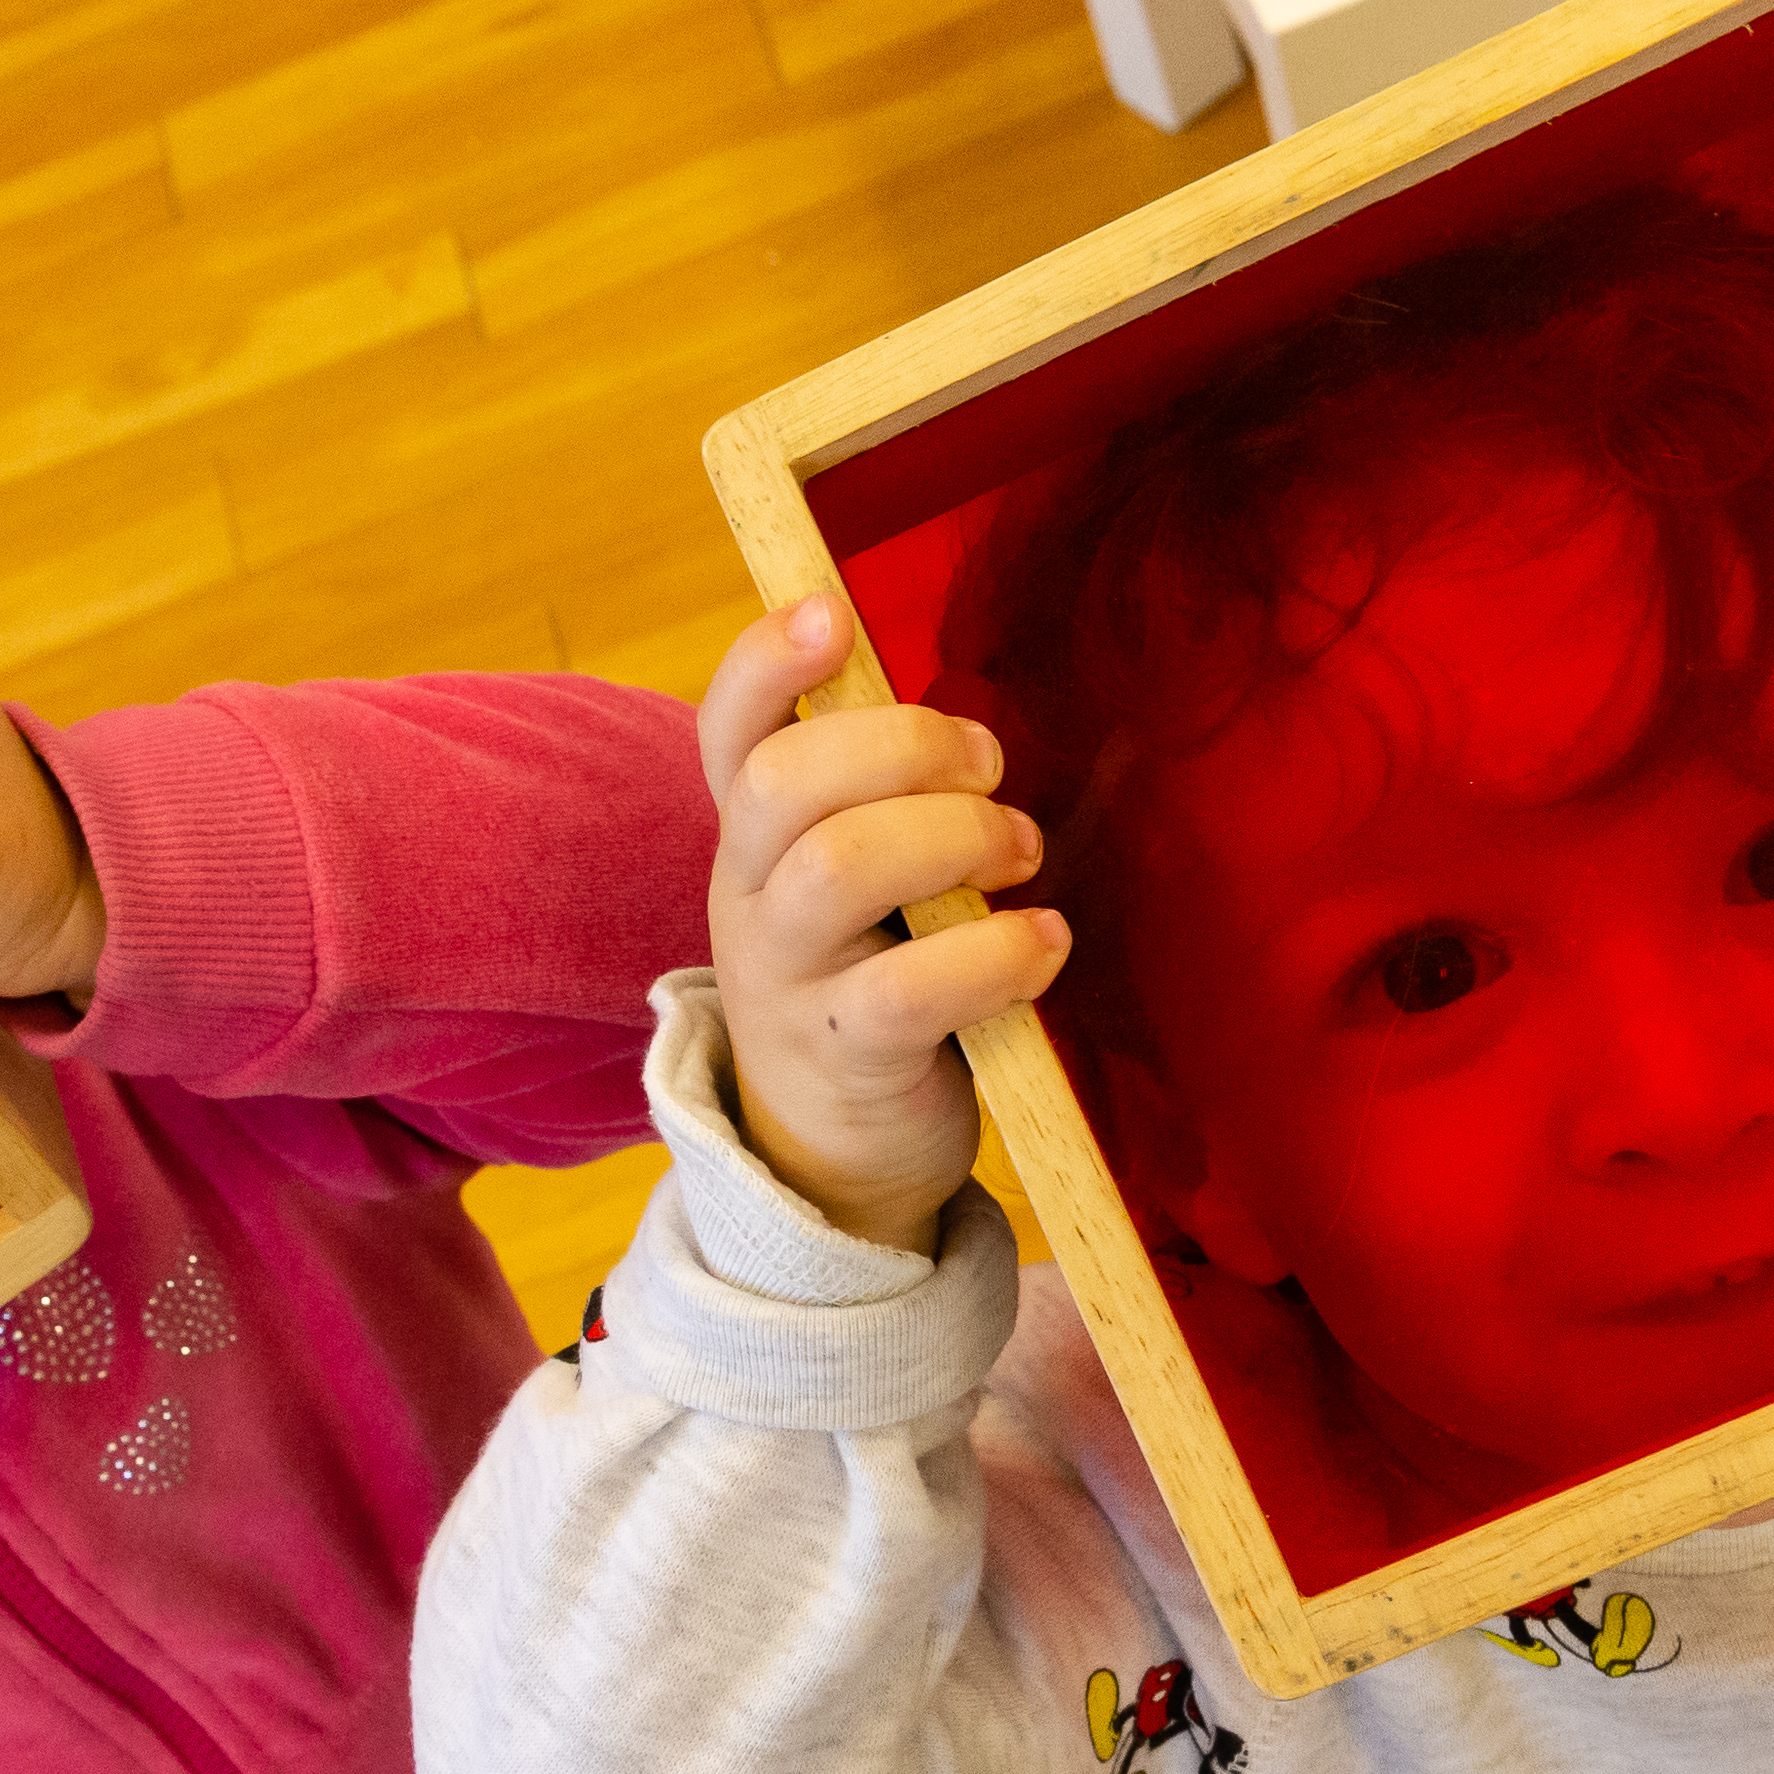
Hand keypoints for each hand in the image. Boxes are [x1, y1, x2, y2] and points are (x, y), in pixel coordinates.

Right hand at [700, 599, 1066, 1254]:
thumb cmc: (866, 983)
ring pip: (840, 865)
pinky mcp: (845, 1055)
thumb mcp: (851, 885)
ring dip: (956, 836)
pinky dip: (998, 954)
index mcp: (751, 837)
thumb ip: (878, 803)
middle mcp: (749, 896)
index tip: (830, 615)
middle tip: (991, 768)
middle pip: (787, 780)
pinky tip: (1045, 946)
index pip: (728, 731)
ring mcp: (786, 978)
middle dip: (906, 746)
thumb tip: (960, 721)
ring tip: (1020, 855)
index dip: (768, 664)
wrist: (829, 1158)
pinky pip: (912, 988)